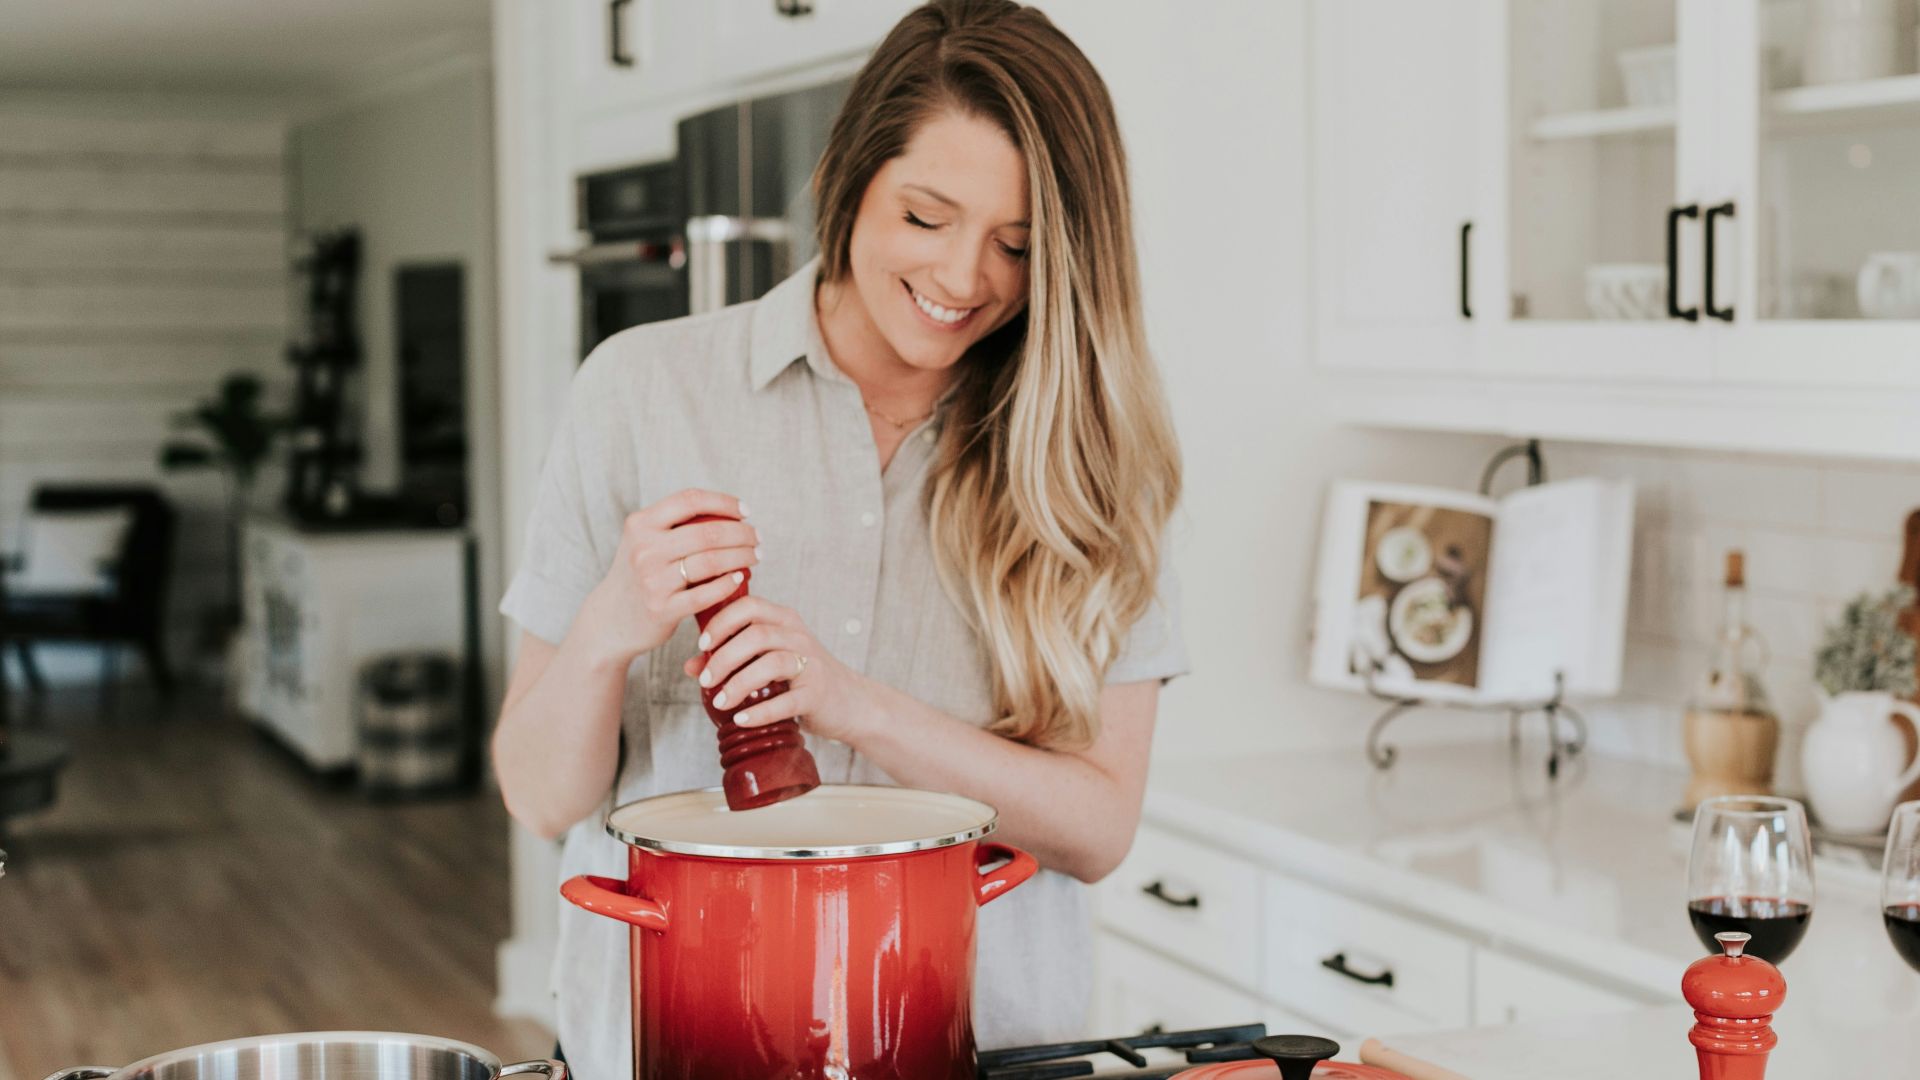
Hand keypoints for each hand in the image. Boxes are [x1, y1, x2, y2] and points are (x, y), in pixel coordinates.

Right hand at [576, 489, 760, 669]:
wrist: (610, 619)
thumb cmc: (639, 575)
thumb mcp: (643, 541)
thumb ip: (673, 525)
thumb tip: (727, 511)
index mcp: (641, 524)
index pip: (690, 500)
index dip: (723, 502)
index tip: (745, 511)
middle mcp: (644, 549)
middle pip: (707, 532)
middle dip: (741, 533)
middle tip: (757, 538)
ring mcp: (652, 580)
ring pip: (710, 562)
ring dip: (741, 557)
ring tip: (755, 556)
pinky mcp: (662, 608)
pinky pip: (705, 593)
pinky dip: (728, 583)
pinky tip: (739, 578)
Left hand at [683, 596, 869, 743]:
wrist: (849, 702)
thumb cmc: (801, 678)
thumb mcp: (768, 660)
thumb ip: (732, 658)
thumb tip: (691, 666)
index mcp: (784, 621)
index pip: (748, 606)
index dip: (721, 622)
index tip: (703, 644)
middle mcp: (798, 636)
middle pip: (756, 634)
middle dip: (724, 657)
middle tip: (705, 680)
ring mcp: (811, 663)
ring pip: (771, 663)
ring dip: (738, 684)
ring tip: (719, 702)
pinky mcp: (816, 693)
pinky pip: (786, 701)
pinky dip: (760, 711)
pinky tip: (742, 719)